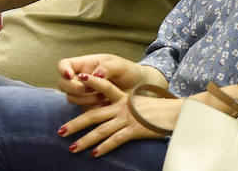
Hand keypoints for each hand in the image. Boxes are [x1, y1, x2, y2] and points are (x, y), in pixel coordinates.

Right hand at [57, 54, 147, 107]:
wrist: (139, 89)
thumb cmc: (128, 72)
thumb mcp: (119, 65)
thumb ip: (106, 68)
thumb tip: (95, 75)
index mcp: (84, 65)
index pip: (64, 65)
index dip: (63, 70)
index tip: (70, 75)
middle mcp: (80, 79)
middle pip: (63, 84)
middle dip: (74, 88)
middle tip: (90, 89)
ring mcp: (83, 94)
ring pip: (71, 98)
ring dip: (85, 99)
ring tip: (104, 97)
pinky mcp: (90, 108)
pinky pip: (83, 111)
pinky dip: (93, 109)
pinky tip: (107, 105)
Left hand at [58, 75, 179, 157]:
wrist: (176, 113)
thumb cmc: (158, 109)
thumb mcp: (138, 102)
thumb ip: (124, 106)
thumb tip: (111, 114)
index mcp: (122, 97)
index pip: (102, 88)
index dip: (89, 85)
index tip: (75, 82)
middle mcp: (121, 107)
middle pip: (93, 115)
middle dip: (75, 124)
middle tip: (60, 131)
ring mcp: (127, 118)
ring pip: (101, 130)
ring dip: (85, 140)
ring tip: (72, 148)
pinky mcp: (134, 130)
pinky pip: (116, 140)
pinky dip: (104, 147)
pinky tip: (94, 154)